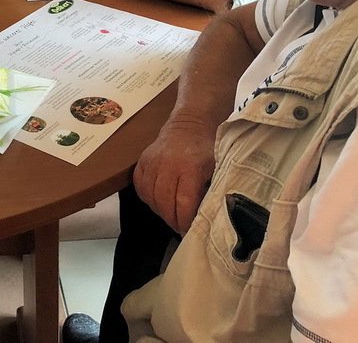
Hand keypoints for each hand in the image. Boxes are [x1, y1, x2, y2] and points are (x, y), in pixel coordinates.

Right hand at [133, 117, 216, 234]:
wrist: (189, 124)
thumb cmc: (207, 149)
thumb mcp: (217, 169)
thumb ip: (211, 192)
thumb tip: (208, 219)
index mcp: (190, 168)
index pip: (183, 203)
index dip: (184, 222)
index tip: (188, 231)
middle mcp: (168, 165)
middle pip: (164, 202)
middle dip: (171, 220)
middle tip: (179, 227)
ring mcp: (152, 162)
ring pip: (150, 197)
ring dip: (159, 210)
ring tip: (170, 214)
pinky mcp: (142, 161)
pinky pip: (140, 187)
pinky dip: (147, 198)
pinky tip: (158, 201)